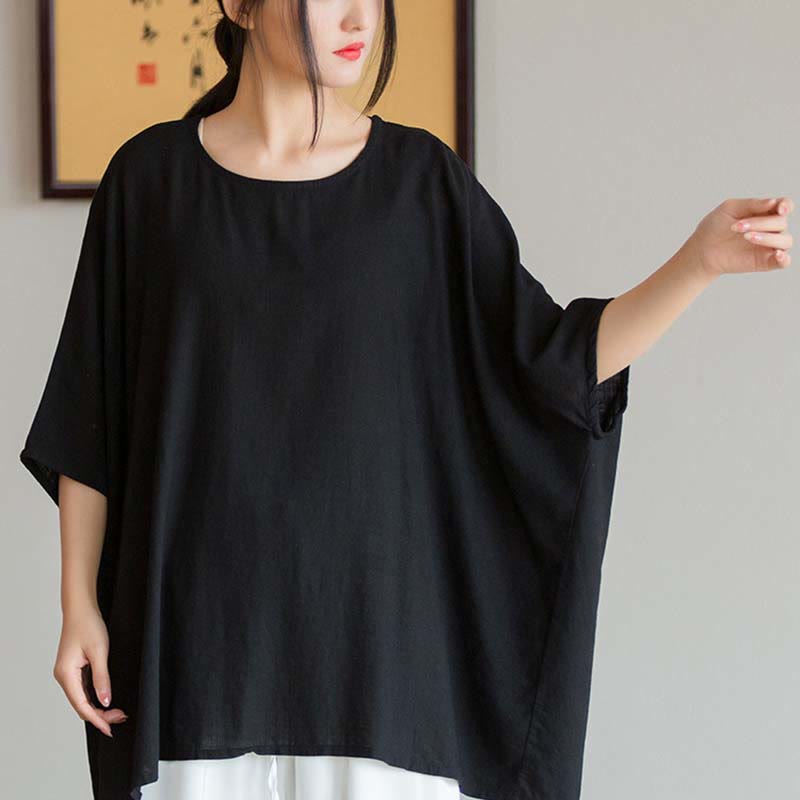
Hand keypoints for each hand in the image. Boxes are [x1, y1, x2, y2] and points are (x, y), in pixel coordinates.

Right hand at [53, 604, 127, 737]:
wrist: (81, 609)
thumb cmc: (89, 626)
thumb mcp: (100, 651)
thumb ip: (102, 678)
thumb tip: (105, 701)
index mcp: (66, 674)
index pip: (81, 705)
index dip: (96, 719)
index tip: (110, 729)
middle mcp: (64, 677)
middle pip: (81, 704)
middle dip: (100, 714)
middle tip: (121, 717)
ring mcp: (67, 673)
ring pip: (82, 698)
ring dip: (98, 706)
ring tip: (118, 712)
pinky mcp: (73, 669)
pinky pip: (83, 689)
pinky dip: (95, 696)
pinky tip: (106, 699)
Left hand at [688, 196, 792, 277]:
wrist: (701, 250)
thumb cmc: (715, 227)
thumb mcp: (730, 208)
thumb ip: (752, 204)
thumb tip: (774, 202)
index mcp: (765, 212)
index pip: (785, 205)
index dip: (786, 205)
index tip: (780, 209)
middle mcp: (771, 228)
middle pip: (781, 222)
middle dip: (760, 223)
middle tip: (737, 227)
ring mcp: (769, 246)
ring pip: (786, 240)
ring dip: (768, 238)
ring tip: (747, 237)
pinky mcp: (765, 262)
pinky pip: (784, 262)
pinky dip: (784, 258)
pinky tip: (777, 254)